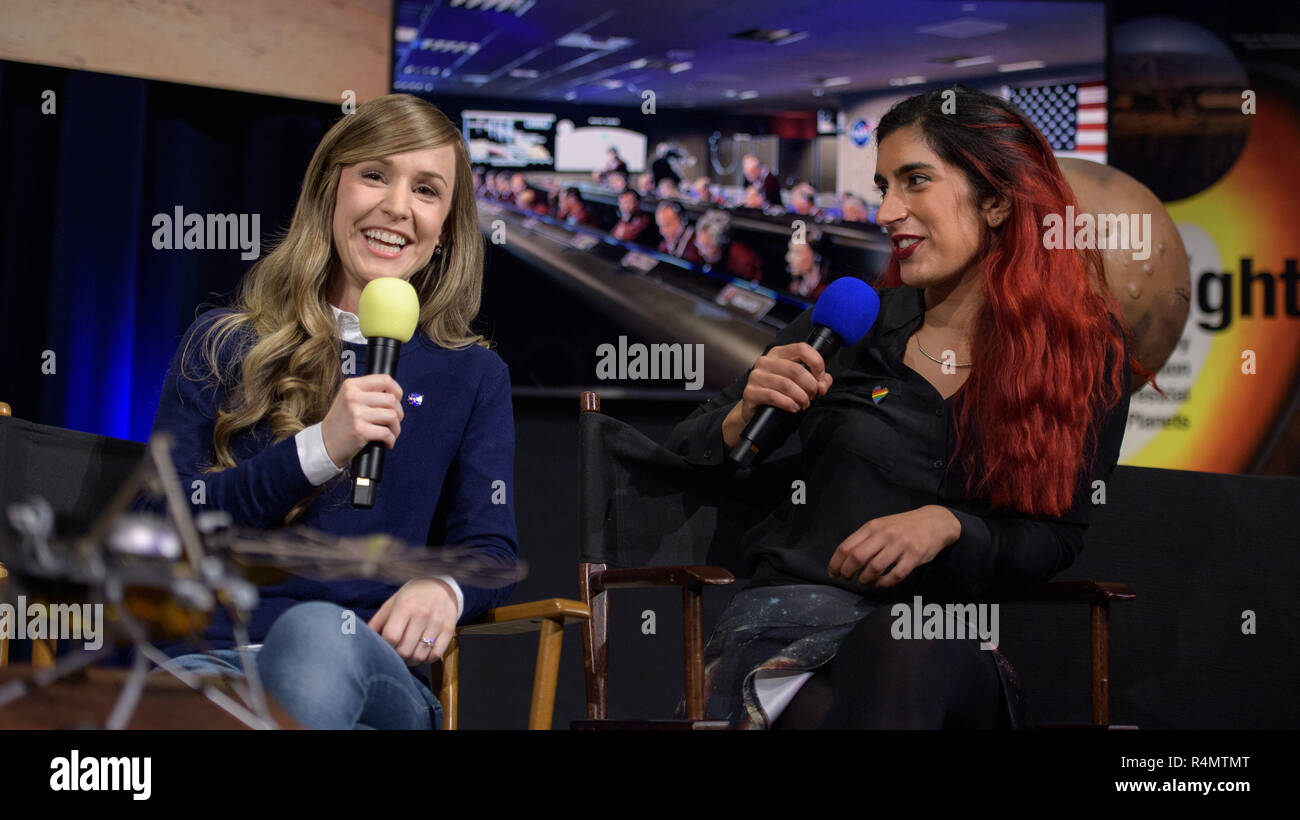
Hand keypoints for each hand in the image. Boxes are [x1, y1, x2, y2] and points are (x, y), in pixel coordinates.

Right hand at [320, 374, 403, 466]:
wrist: (325, 443)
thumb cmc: (342, 422)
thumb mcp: (349, 399)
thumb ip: (368, 393)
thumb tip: (396, 395)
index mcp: (352, 385)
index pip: (384, 379)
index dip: (397, 390)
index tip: (397, 401)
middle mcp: (353, 397)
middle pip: (391, 400)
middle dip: (399, 413)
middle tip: (393, 422)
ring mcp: (356, 413)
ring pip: (392, 416)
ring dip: (396, 428)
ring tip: (391, 433)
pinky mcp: (360, 430)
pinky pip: (386, 433)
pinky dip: (391, 440)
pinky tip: (387, 442)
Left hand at [368, 579, 457, 664]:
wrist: (441, 587)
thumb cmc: (412, 597)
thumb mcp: (392, 603)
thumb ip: (377, 622)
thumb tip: (364, 641)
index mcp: (404, 607)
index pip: (391, 637)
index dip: (385, 647)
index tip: (386, 646)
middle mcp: (422, 614)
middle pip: (405, 650)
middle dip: (397, 657)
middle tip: (396, 654)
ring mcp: (437, 623)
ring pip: (420, 656)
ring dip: (411, 661)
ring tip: (407, 655)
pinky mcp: (449, 630)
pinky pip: (435, 655)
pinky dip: (426, 659)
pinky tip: (421, 652)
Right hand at [723, 342, 832, 446]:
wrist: (755, 409)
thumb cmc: (778, 392)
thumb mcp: (799, 382)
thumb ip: (817, 380)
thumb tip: (823, 384)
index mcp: (779, 353)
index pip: (802, 349)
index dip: (816, 363)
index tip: (820, 378)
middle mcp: (766, 361)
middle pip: (796, 369)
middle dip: (810, 386)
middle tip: (812, 396)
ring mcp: (756, 376)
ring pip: (786, 384)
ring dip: (800, 397)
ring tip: (803, 404)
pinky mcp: (750, 392)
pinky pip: (773, 396)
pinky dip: (788, 404)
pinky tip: (793, 407)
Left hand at [827, 505, 961, 587]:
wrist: (934, 521)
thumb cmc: (902, 526)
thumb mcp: (881, 526)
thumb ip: (864, 539)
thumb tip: (844, 560)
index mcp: (872, 527)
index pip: (847, 546)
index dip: (836, 563)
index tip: (833, 574)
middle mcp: (885, 534)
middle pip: (858, 557)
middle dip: (848, 572)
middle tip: (848, 579)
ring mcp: (900, 545)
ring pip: (875, 567)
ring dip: (865, 579)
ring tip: (864, 582)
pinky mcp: (914, 556)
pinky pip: (895, 575)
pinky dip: (884, 583)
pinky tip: (880, 583)